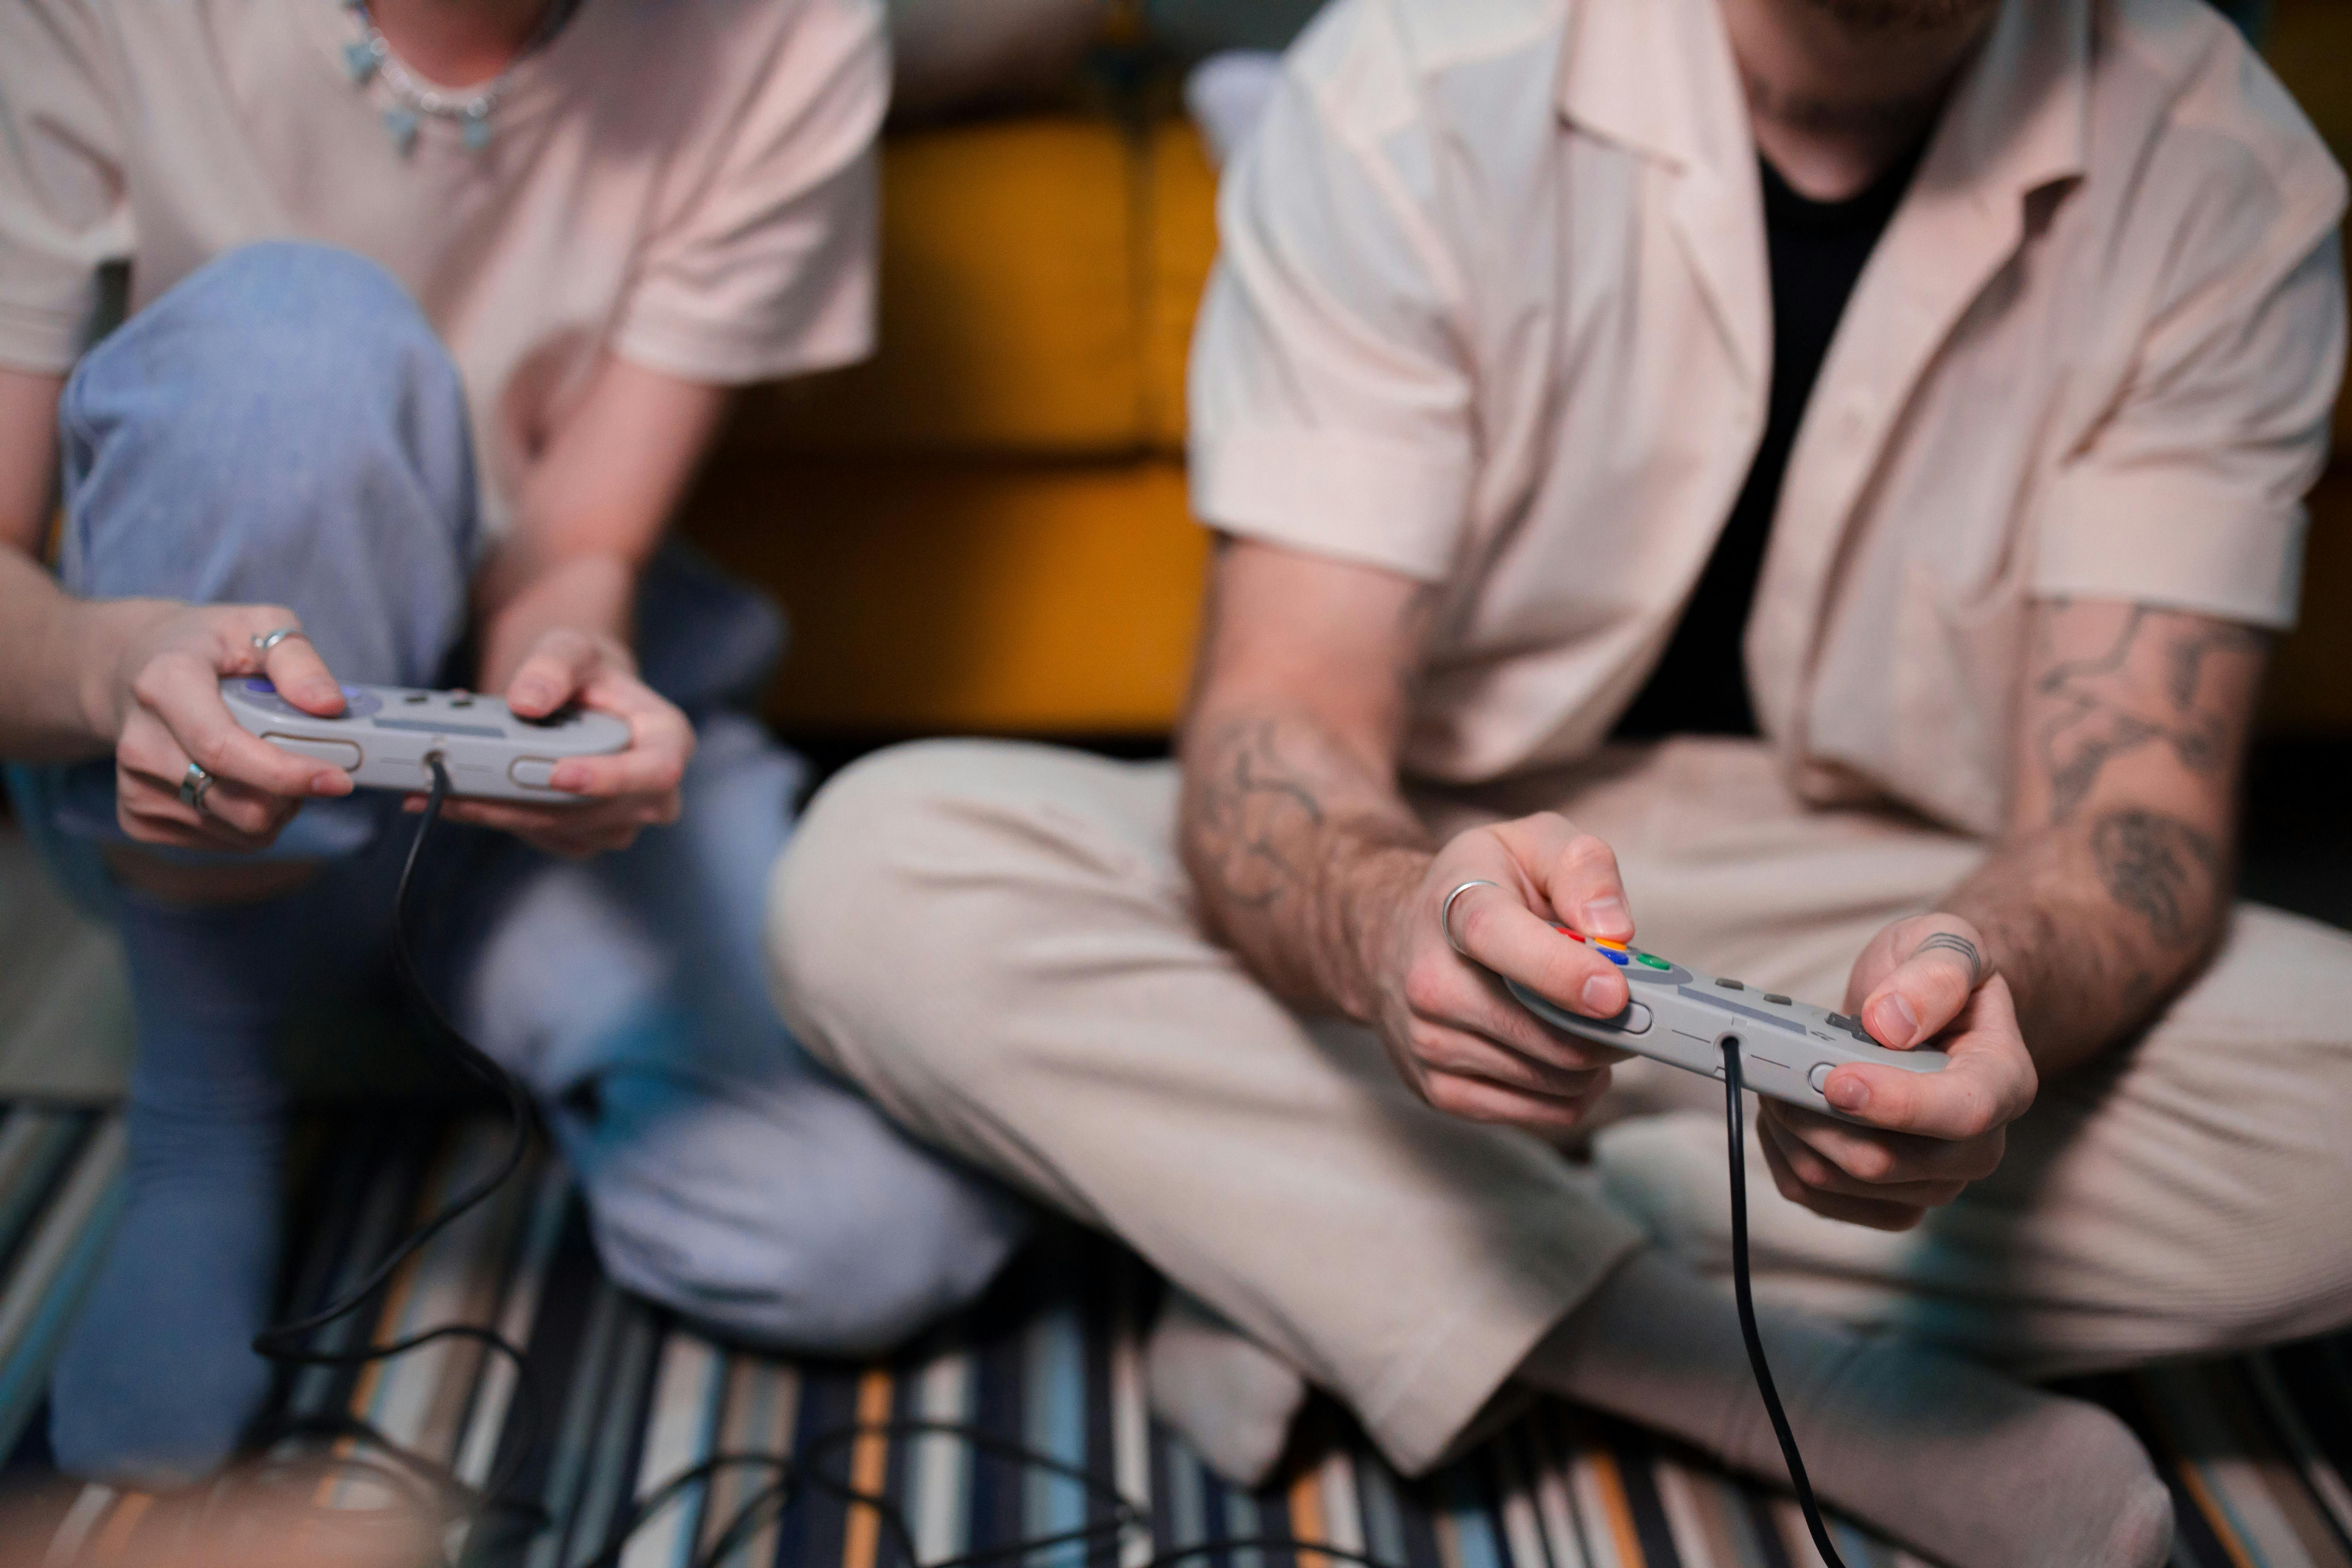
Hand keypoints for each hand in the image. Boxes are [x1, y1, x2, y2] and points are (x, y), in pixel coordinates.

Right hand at [107, 604, 355, 849]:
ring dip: (276, 810)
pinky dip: (248, 824)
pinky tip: (244, 785)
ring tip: (274, 768)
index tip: (338, 781)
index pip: (224, 749)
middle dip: (293, 794)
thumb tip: (329, 705)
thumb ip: (297, 661)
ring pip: (236, 830)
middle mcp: (140, 742)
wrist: (134, 670)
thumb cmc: (207, 646)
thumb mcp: (258, 625)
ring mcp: (133, 785)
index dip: (286, 774)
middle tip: (309, 765)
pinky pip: (219, 842)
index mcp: (166, 686)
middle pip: (237, 802)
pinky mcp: (136, 817)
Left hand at [412, 627, 691, 857]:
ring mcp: (620, 819)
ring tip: (446, 788)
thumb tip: (526, 703)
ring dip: (506, 814)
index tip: (559, 774)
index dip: (611, 779)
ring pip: (567, 830)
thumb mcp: (571, 648)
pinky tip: (462, 797)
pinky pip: (545, 837)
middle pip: (601, 811)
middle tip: (469, 785)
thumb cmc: (585, 673)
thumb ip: (553, 666)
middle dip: (532, 801)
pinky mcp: (584, 834)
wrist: (577, 699)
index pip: (657, 771)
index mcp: (668, 741)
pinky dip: (501, 819)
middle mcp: (653, 791)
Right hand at [1369, 813, 1639, 1131]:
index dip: (1562, 971)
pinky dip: (1574, 1091)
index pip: (1501, 941)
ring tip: (1592, 1021)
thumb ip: (1583, 867)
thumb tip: (1614, 931)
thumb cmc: (1480, 889)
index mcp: (1456, 909)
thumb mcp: (1532, 844)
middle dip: (1611, 1027)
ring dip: (1595, 1058)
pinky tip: (1567, 1054)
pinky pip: (1543, 1113)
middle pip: (1544, 1033)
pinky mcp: (1441, 1092)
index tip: (1615, 991)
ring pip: (1553, 1078)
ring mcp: (1430, 1044)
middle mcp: (1430, 982)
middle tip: (1634, 1006)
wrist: (1395, 937)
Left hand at [1755, 914, 2037, 1229]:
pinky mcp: (1885, 1199)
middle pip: (1886, 1163)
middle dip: (1816, 1116)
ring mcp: (1931, 1180)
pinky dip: (1783, 1156)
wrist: (1922, 1007)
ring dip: (1791, 1132)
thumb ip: (1934, 974)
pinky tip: (1784, 1115)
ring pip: (1839, 1183)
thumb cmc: (1936, 975)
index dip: (1894, 1103)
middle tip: (1778, 1067)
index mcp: (2003, 1082)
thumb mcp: (1947, 943)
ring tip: (1778, 1081)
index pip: (1961, 1112)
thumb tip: (1889, 1024)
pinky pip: (1818, 1198)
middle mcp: (1976, 1146)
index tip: (1835, 1079)